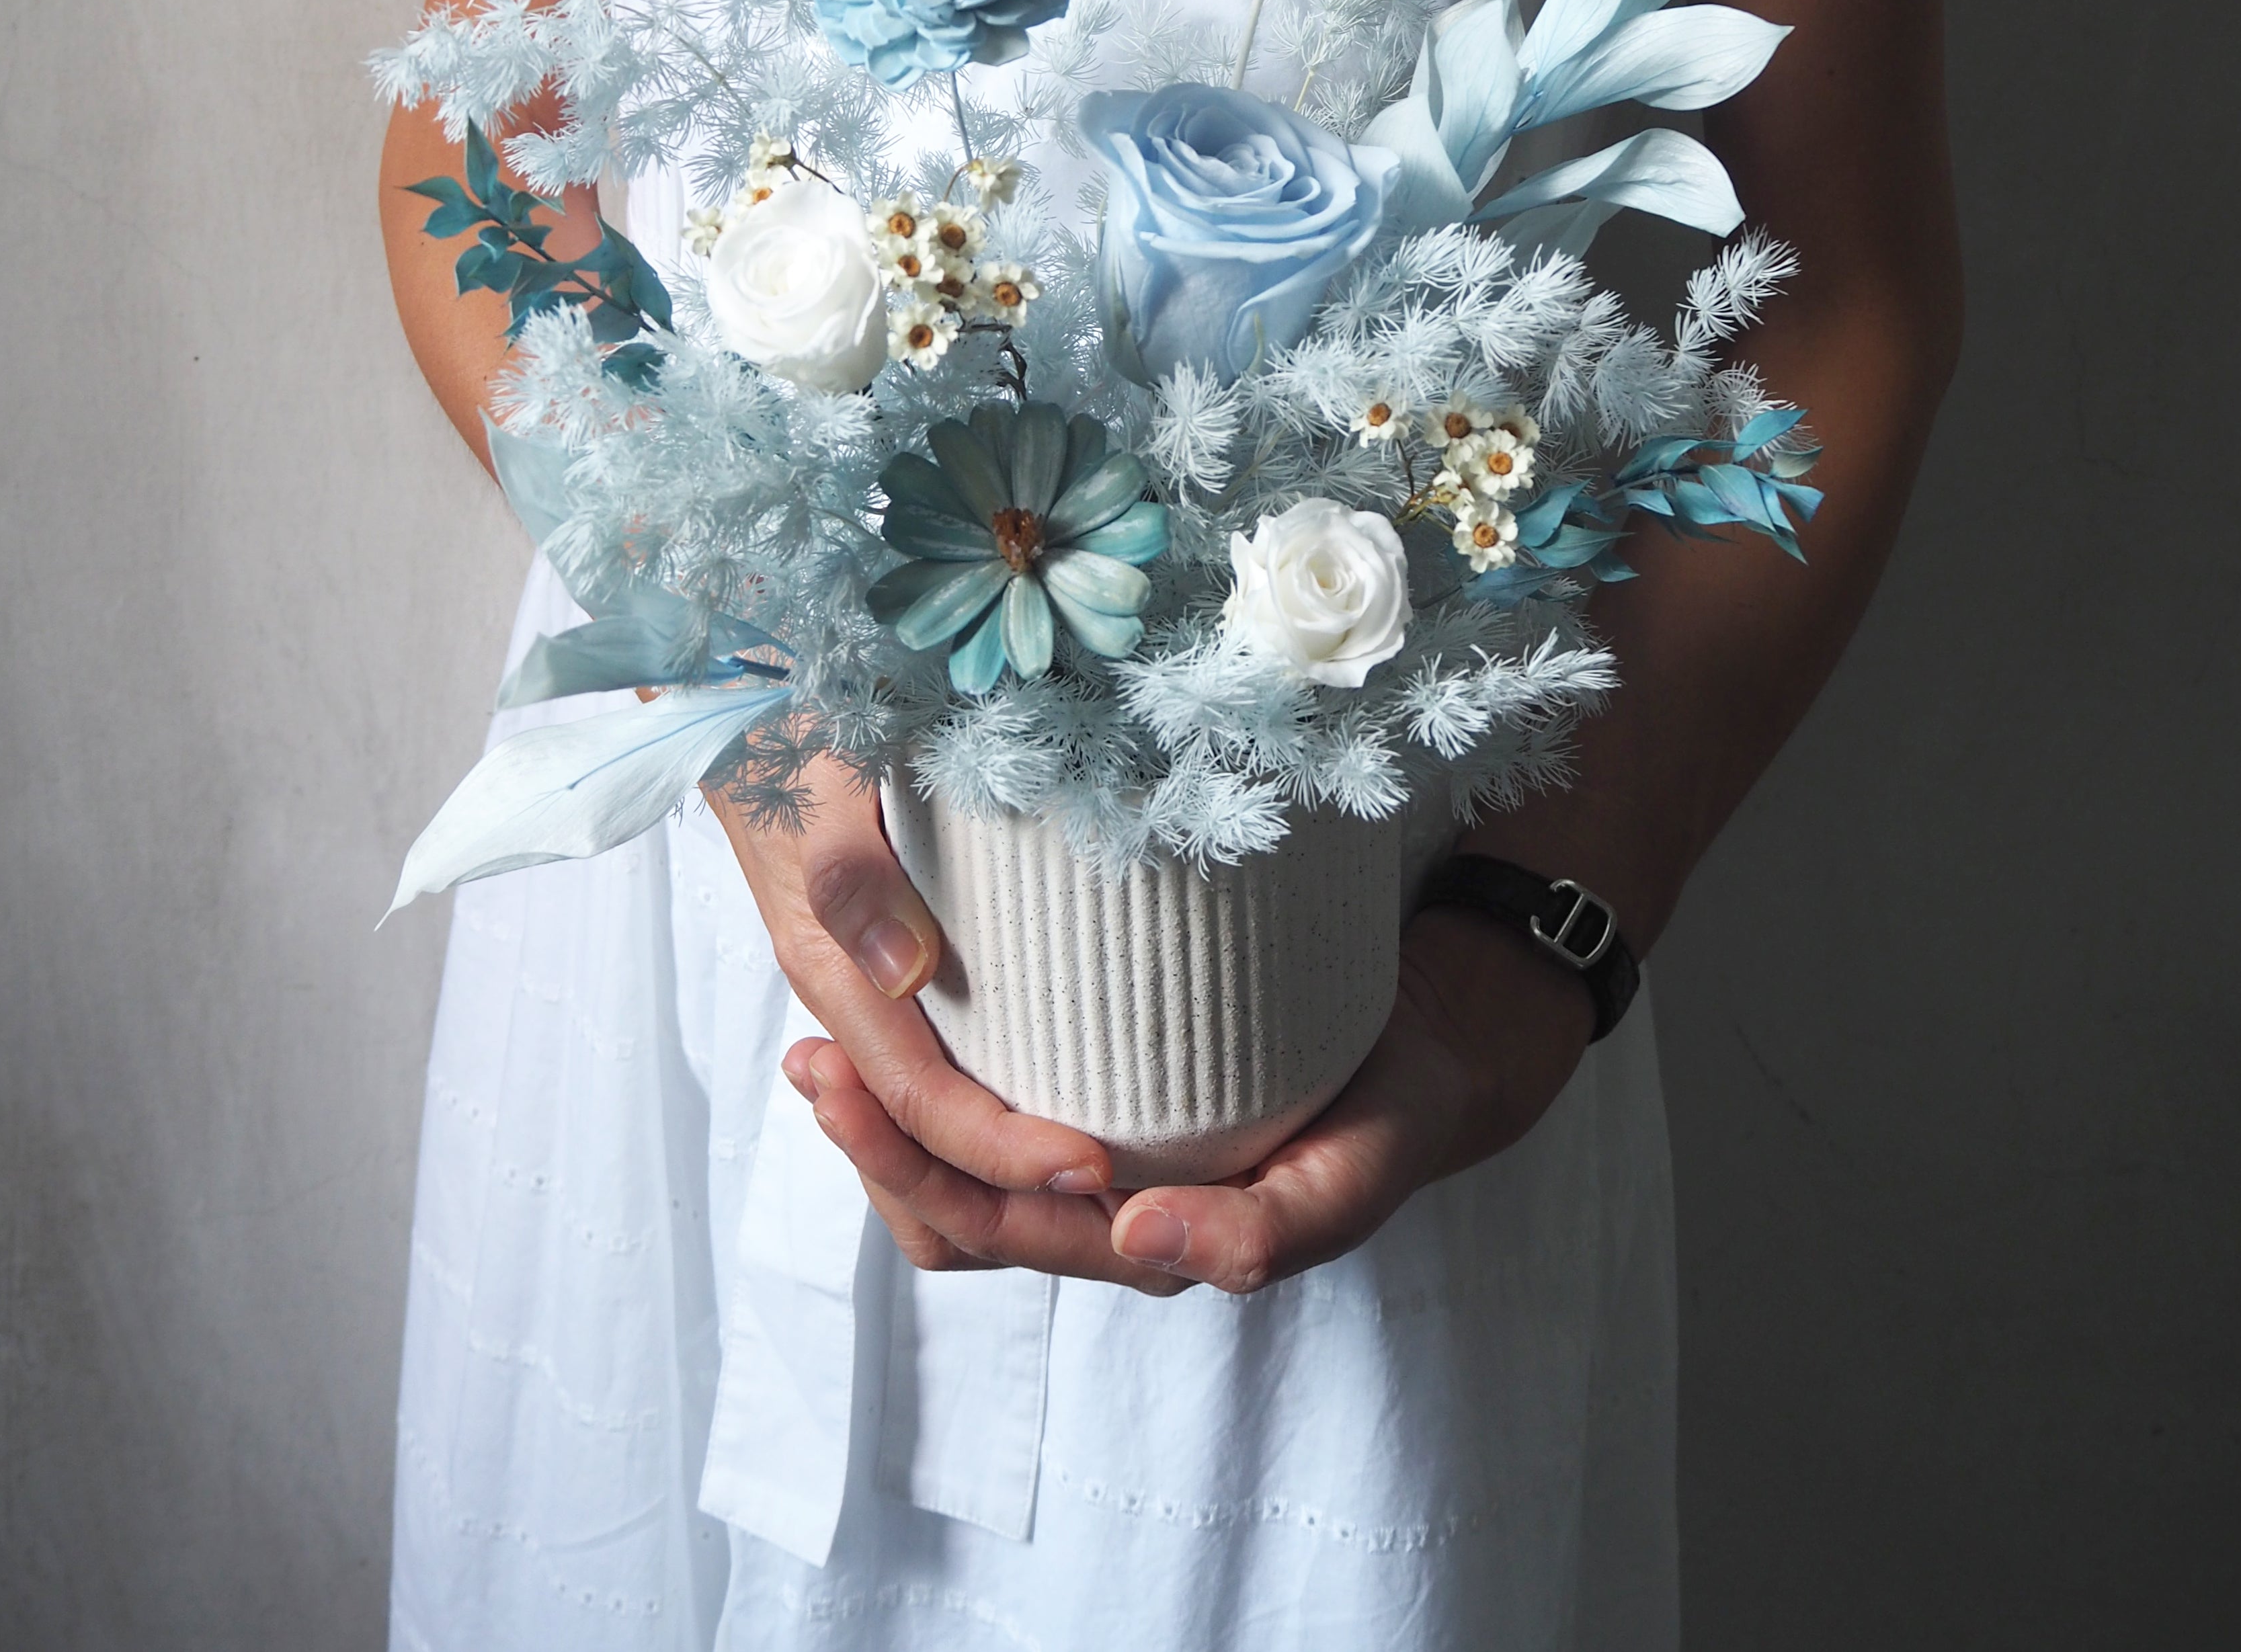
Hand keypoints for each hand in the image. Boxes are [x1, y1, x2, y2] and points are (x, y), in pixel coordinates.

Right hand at [712, 761, 1192, 1296]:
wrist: (757, 724)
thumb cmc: (807, 742)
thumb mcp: (830, 789)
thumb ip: (853, 875)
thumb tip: (902, 974)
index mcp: (832, 974)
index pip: (921, 1101)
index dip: (1003, 1149)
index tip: (1094, 1166)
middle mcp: (845, 1015)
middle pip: (917, 1168)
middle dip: (1015, 1209)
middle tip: (1128, 1214)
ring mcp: (862, 1018)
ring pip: (916, 1162)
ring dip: (1000, 1200)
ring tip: (1106, 1202)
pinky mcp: (887, 1005)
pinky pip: (926, 1113)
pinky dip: (983, 1155)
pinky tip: (1053, 1137)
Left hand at [723, 763, 1598, 1294]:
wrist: (1435, 1050)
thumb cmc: (1389, 1115)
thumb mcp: (1350, 1175)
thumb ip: (1269, 1227)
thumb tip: (1142, 1240)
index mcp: (1147, 1236)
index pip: (996, 1225)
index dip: (913, 1169)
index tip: (846, 1088)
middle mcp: (1108, 1206)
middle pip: (957, 1204)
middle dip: (872, 1140)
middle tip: (805, 1059)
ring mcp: (1106, 1151)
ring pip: (965, 1166)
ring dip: (887, 1112)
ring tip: (816, 1041)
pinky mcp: (1115, 1088)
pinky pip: (1004, 1100)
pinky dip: (940, 1068)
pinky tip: (900, 1001)